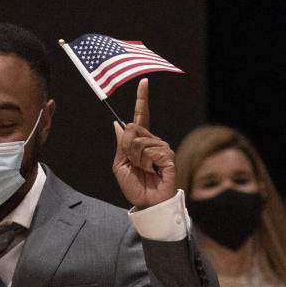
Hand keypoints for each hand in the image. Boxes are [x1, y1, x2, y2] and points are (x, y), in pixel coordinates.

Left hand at [112, 79, 175, 208]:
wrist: (147, 204)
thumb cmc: (135, 187)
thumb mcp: (120, 165)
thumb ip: (120, 145)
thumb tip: (118, 124)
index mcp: (140, 142)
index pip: (141, 116)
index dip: (142, 99)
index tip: (144, 82)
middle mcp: (153, 141)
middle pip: (132, 128)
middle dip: (126, 147)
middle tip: (134, 164)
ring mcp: (161, 147)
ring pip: (138, 141)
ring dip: (136, 158)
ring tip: (144, 170)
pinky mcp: (167, 155)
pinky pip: (149, 150)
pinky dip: (146, 163)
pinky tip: (153, 171)